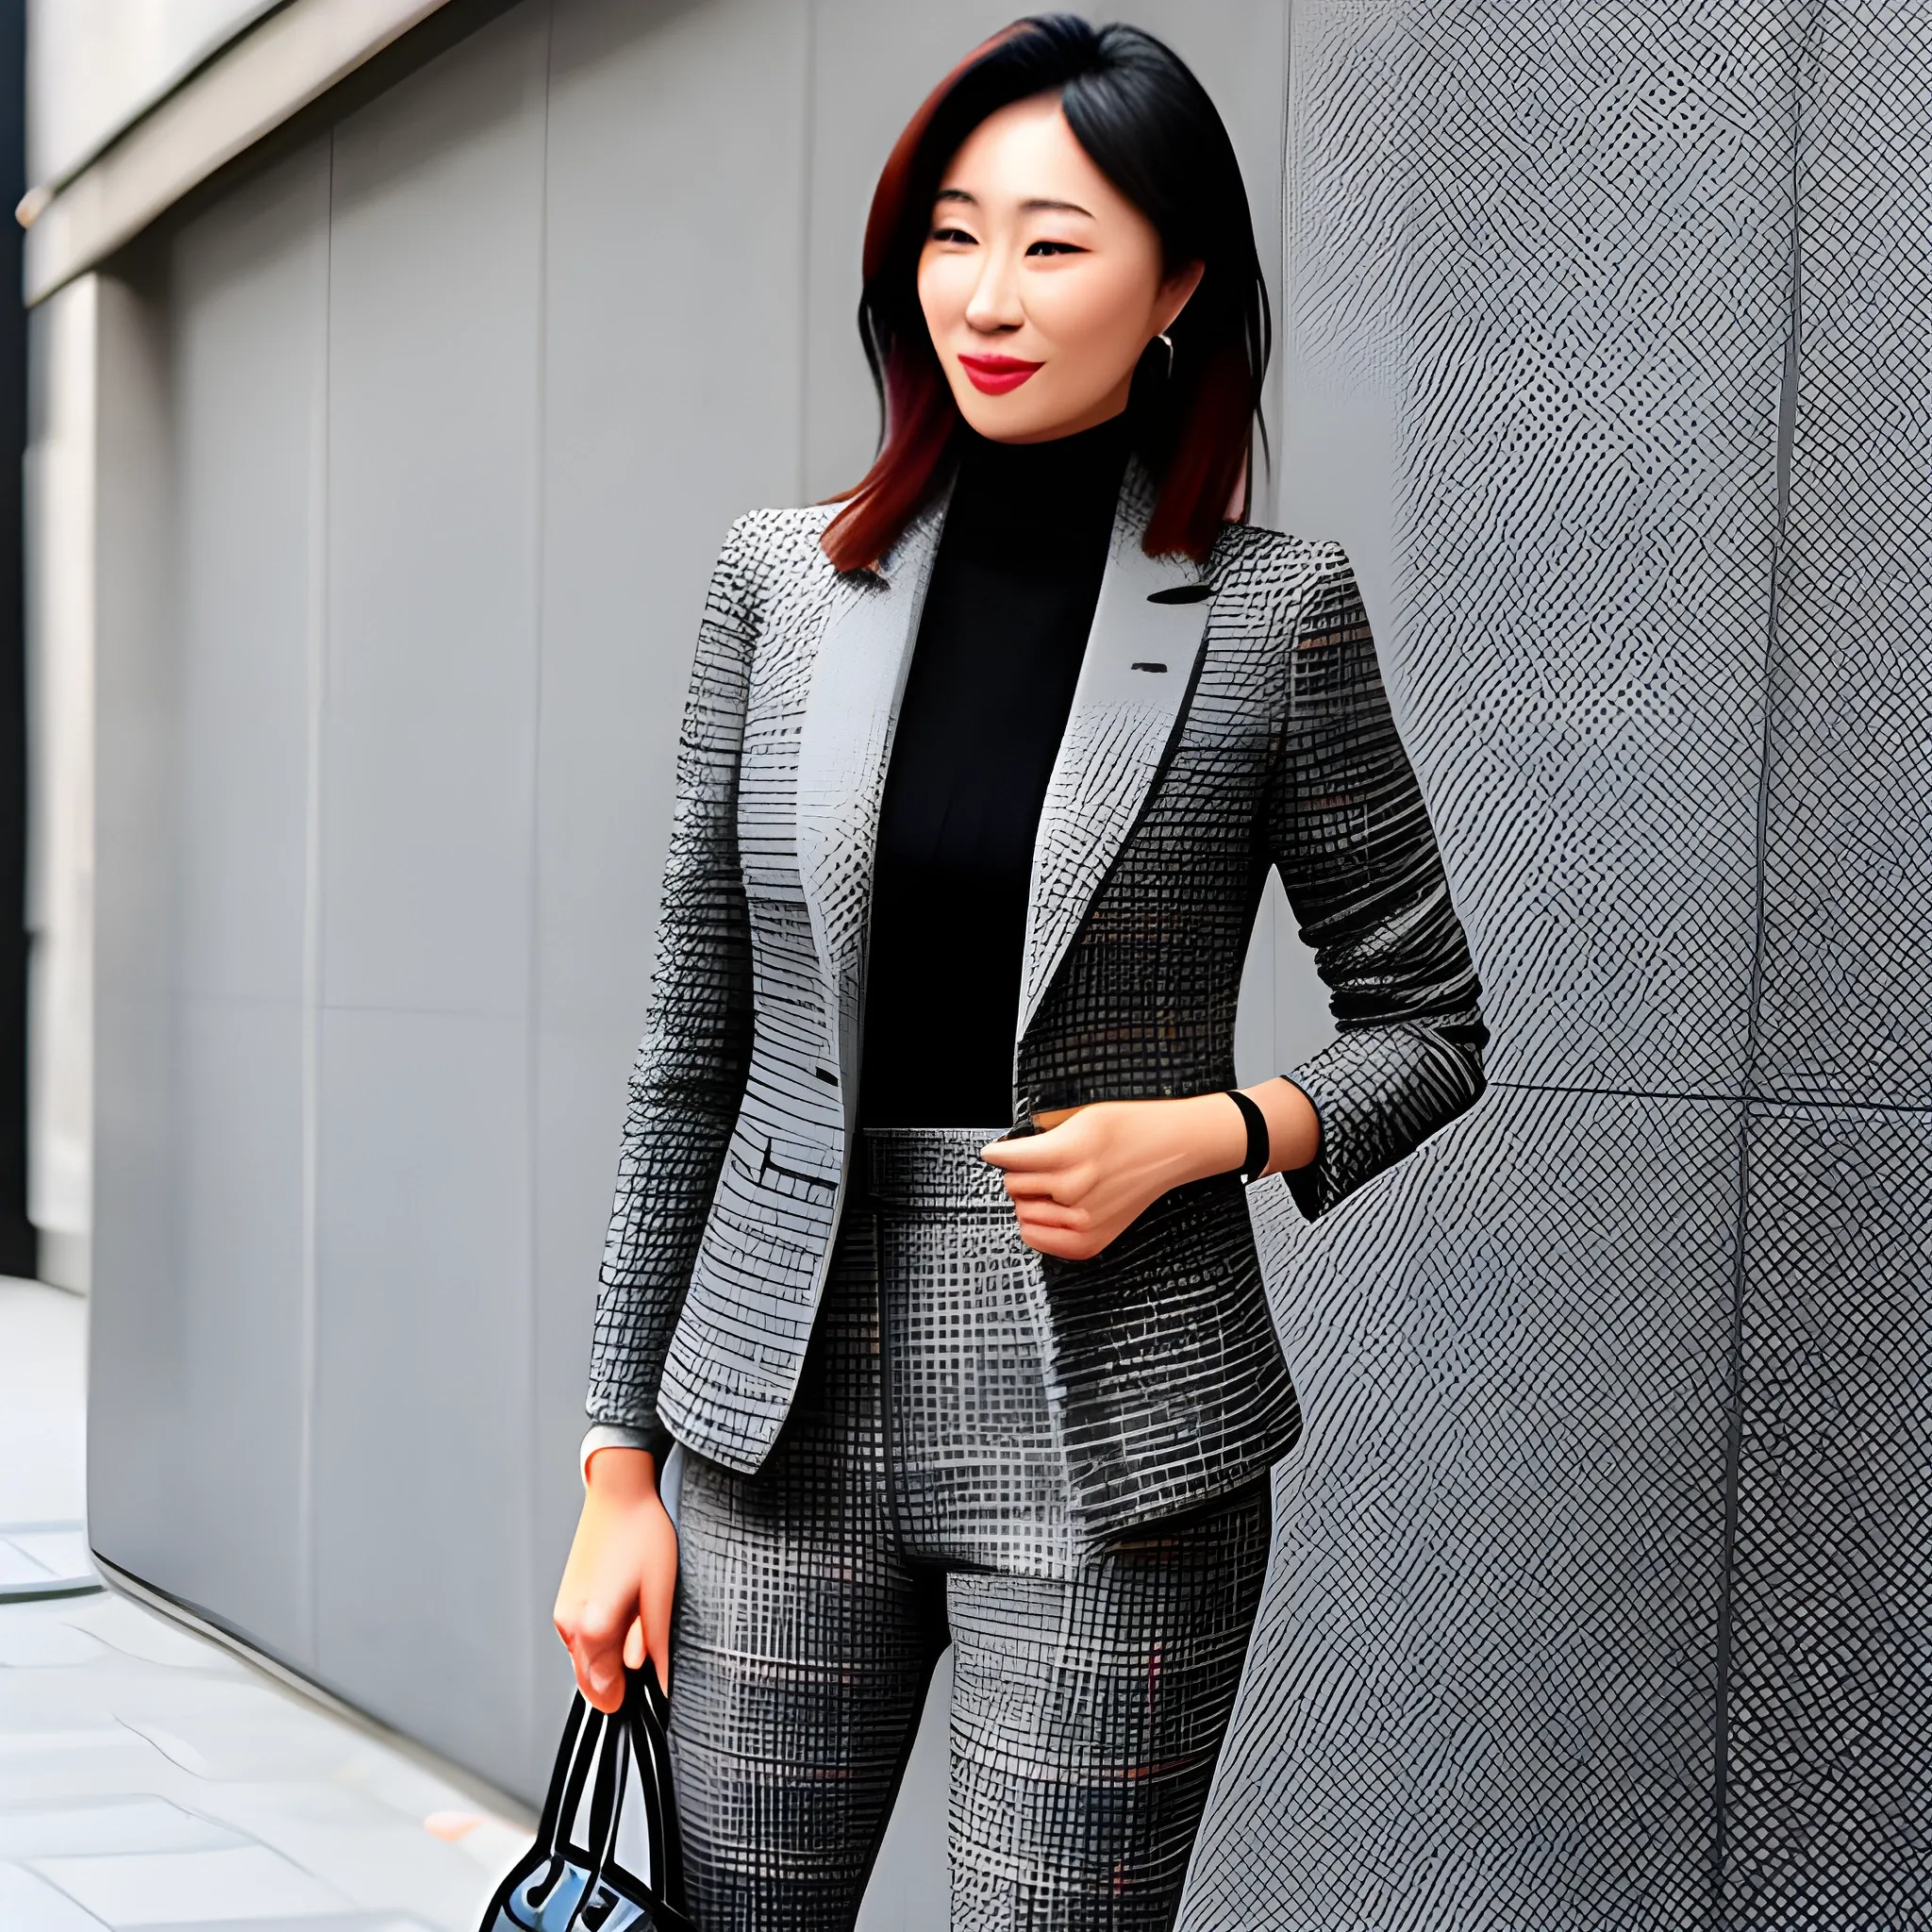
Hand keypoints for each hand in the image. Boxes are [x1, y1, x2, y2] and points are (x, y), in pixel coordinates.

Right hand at [552, 1447, 677, 1712]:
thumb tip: (662, 1685)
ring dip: (608, 1656)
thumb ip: (657, 1645)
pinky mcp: (563, 1601)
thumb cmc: (643, 1535)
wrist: (619, 1492)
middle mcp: (569, 1624)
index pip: (605, 1692)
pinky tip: (621, 1606)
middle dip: (618, 1677)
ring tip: (635, 1615)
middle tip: (644, 1641)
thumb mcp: (662, 1593)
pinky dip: (599, 1638)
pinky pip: (579, 1640)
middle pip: (590, 1682)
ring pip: (584, 1661)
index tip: (648, 1680)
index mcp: (593, 1627)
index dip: (630, 1693)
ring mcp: (562, 1612)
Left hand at [981, 1081, 1316, 1260]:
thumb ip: (1041, 1139)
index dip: (998, 1152)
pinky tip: (1051, 1209)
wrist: (1171, 1149)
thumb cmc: (1131, 1128)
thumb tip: (1005, 1155)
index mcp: (1070, 1154)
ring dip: (1029, 1199)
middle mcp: (1075, 1190)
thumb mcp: (1080, 1118)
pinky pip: (1038, 1240)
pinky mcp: (1090, 1241)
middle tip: (1040, 1164)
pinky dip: (1036, 1226)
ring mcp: (1083, 1220)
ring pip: (1022, 1213)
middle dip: (1020, 1174)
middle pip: (1013, 1186)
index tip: (994, 1151)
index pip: (1007, 1159)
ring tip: (1053, 1185)